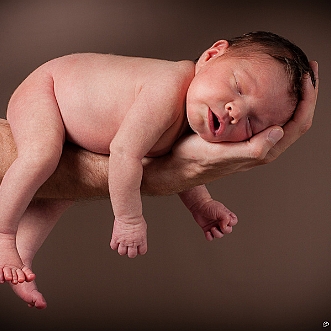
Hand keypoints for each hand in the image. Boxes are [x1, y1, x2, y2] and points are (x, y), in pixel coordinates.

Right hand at [110, 217, 147, 257]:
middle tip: (129, 248)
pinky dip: (114, 245)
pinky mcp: (116, 238)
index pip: (142, 252)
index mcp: (141, 240)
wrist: (128, 215)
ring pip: (121, 253)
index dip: (139, 250)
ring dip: (122, 249)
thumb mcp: (143, 228)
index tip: (138, 248)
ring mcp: (123, 241)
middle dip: (130, 252)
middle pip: (131, 255)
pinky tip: (116, 241)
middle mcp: (132, 242)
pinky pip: (113, 247)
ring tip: (122, 244)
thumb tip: (139, 238)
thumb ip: (141, 236)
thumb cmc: (136, 219)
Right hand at [156, 61, 318, 190]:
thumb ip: (252, 148)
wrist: (180, 164)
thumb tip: (278, 132)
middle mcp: (264, 146)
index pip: (298, 124)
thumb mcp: (222, 153)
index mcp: (264, 151)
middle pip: (297, 119)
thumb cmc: (197, 159)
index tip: (307, 76)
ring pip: (285, 117)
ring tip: (295, 76)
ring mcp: (255, 140)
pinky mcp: (245, 134)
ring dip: (294, 97)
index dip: (308, 100)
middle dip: (307, 94)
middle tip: (308, 68)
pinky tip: (271, 88)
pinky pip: (269, 116)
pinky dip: (277, 100)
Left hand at [191, 199, 237, 240]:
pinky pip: (211, 237)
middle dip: (224, 230)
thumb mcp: (221, 211)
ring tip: (212, 228)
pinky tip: (207, 232)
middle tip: (219, 225)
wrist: (198, 206)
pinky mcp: (207, 229)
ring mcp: (214, 226)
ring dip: (216, 233)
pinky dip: (209, 237)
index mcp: (226, 216)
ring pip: (220, 235)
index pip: (233, 222)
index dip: (231, 223)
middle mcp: (221, 221)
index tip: (226, 220)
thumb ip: (226, 219)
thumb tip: (225, 227)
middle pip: (227, 230)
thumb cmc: (209, 206)